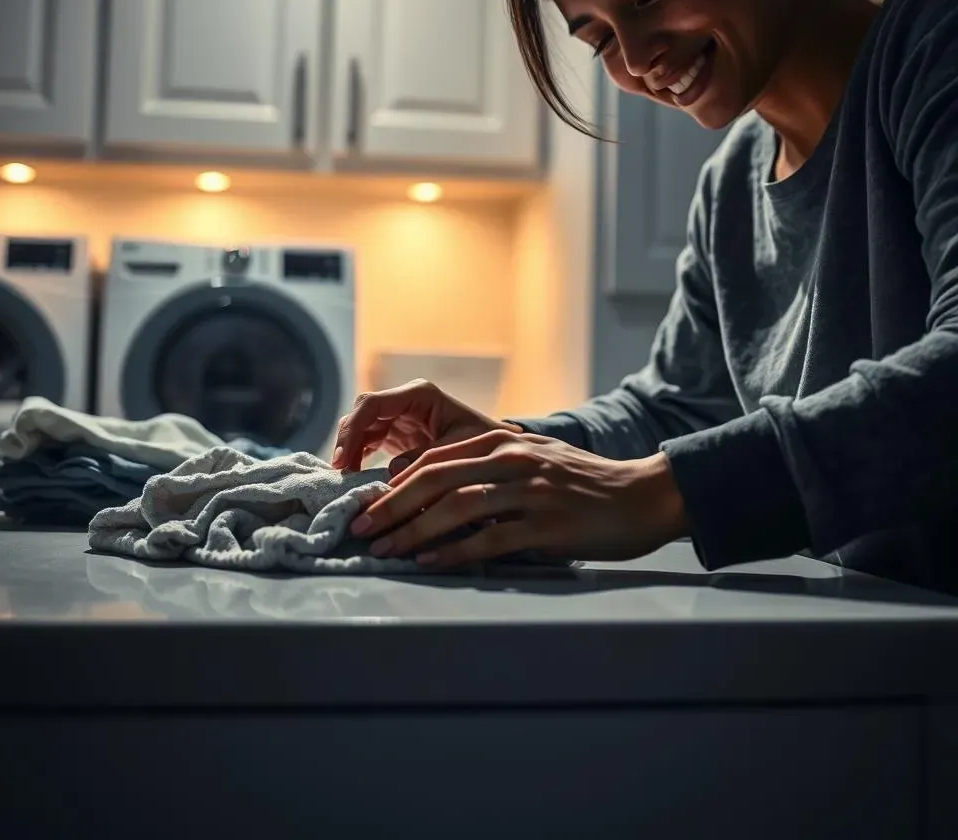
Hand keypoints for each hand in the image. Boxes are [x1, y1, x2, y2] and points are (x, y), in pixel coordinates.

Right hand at [331, 378, 521, 473]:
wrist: (500, 451)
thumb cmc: (488, 446)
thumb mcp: (460, 451)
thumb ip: (426, 459)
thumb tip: (391, 471)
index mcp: (420, 394)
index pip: (373, 404)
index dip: (352, 430)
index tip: (343, 461)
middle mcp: (405, 400)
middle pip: (361, 413)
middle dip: (346, 441)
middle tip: (340, 473)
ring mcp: (398, 416)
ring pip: (360, 427)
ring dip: (349, 451)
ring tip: (345, 480)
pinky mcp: (395, 434)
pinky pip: (366, 441)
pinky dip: (357, 457)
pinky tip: (354, 478)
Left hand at [349, 429, 686, 568]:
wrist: (642, 495)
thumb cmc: (582, 483)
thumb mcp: (533, 461)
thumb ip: (489, 469)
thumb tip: (436, 495)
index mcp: (504, 440)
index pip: (434, 458)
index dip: (395, 483)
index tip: (368, 505)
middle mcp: (512, 459)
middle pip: (435, 479)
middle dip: (391, 506)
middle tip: (361, 529)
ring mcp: (530, 491)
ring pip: (456, 508)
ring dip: (413, 531)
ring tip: (385, 551)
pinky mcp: (547, 524)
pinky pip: (490, 539)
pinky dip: (455, 552)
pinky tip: (430, 563)